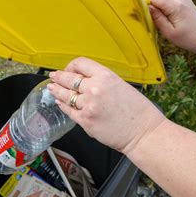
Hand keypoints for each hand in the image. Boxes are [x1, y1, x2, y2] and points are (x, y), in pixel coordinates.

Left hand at [47, 57, 165, 153]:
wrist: (143, 133)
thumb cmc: (138, 111)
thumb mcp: (121, 86)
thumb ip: (102, 82)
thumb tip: (85, 81)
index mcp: (106, 76)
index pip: (80, 64)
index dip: (70, 66)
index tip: (68, 69)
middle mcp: (94, 89)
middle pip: (68, 78)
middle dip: (59, 77)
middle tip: (54, 76)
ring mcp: (88, 105)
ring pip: (65, 95)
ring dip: (56, 90)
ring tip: (51, 88)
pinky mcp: (85, 121)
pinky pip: (68, 111)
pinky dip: (62, 105)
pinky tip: (59, 102)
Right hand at [148, 0, 195, 55]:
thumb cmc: (189, 39)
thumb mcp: (169, 32)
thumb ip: (157, 18)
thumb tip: (146, 7)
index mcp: (176, 6)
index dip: (146, 4)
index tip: (145, 16)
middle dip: (154, 11)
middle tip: (160, 25)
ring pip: (162, 2)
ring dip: (161, 12)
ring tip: (169, 25)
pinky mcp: (183, 1)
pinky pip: (168, 4)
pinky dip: (167, 12)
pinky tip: (173, 22)